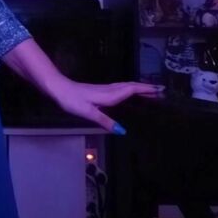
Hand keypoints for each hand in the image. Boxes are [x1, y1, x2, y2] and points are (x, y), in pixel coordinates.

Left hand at [50, 79, 164, 132]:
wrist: (57, 88)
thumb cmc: (72, 100)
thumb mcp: (88, 113)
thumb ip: (105, 121)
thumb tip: (122, 131)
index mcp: (109, 95)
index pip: (131, 90)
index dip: (146, 89)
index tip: (160, 90)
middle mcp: (108, 90)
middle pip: (131, 86)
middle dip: (146, 87)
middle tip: (160, 90)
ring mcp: (103, 89)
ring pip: (125, 86)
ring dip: (138, 87)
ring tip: (149, 91)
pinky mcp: (98, 90)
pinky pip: (119, 88)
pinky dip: (128, 89)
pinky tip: (126, 93)